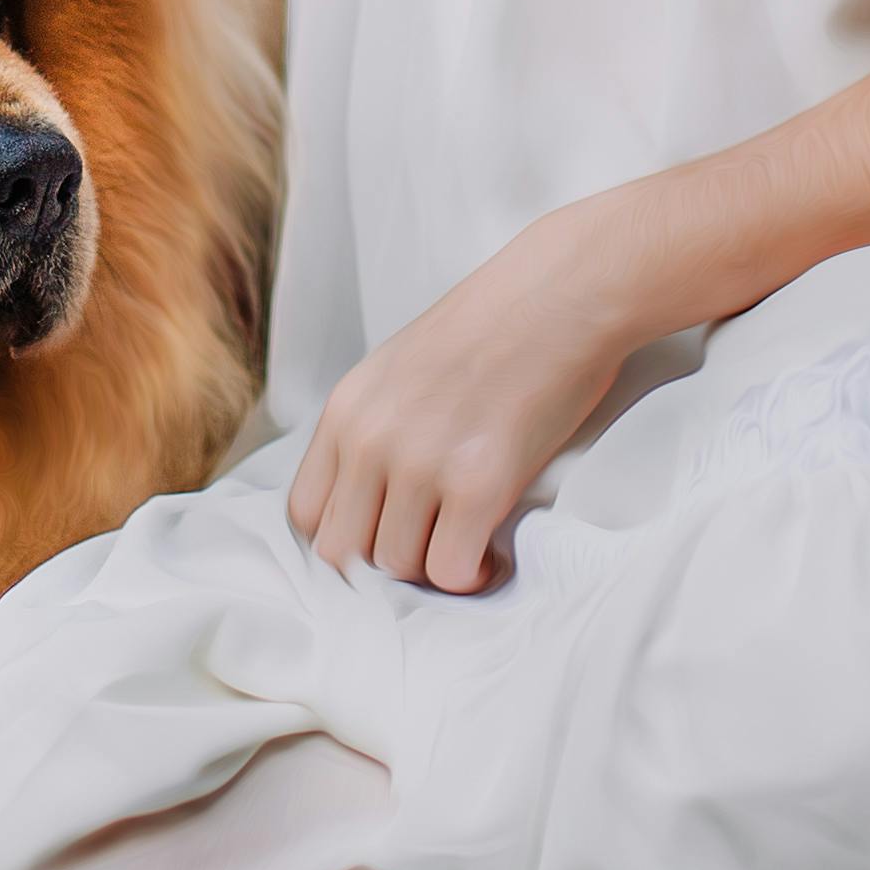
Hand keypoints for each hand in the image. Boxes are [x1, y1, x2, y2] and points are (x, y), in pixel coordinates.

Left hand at [285, 202, 664, 593]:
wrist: (563, 293)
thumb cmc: (498, 326)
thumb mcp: (401, 368)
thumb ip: (376, 427)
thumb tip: (375, 497)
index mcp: (347, 409)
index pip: (306, 511)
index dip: (347, 532)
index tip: (386, 528)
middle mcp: (371, 439)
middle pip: (341, 550)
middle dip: (383, 558)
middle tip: (429, 541)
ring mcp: (420, 464)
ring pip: (396, 566)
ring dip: (431, 565)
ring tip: (466, 541)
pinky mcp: (477, 484)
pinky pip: (449, 570)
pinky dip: (468, 576)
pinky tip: (488, 553)